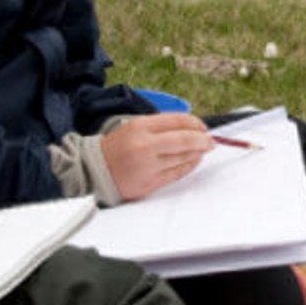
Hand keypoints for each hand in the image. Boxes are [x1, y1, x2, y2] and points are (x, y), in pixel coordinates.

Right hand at [101, 113, 215, 200]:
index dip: (195, 123)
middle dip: (202, 140)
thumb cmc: (117, 147)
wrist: (95, 169)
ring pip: (183, 158)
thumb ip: (161, 126)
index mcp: (140, 127)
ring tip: (202, 150)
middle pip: (184, 140)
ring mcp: (148, 166)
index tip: (203, 127)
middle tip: (210, 141)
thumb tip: (191, 128)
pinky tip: (193, 161)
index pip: (177, 121)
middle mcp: (145, 146)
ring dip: (197, 153)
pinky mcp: (150, 183)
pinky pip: (177, 174)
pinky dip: (189, 166)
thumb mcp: (135, 126)